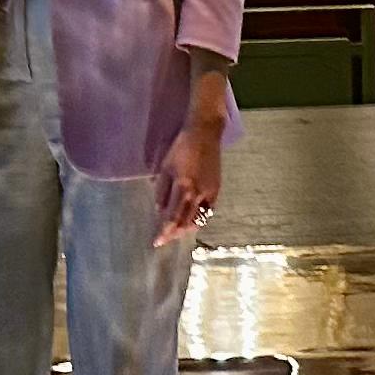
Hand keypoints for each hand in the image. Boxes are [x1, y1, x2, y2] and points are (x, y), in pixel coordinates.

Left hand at [154, 100, 224, 247]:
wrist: (205, 133)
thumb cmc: (180, 147)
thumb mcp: (165, 167)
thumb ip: (162, 191)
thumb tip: (160, 210)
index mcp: (183, 186)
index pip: (172, 216)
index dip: (164, 231)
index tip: (157, 241)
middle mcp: (198, 193)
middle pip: (186, 222)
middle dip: (174, 233)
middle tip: (165, 238)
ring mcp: (209, 192)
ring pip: (199, 219)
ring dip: (186, 228)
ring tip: (176, 231)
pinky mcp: (217, 190)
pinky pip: (208, 211)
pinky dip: (199, 219)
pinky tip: (191, 220)